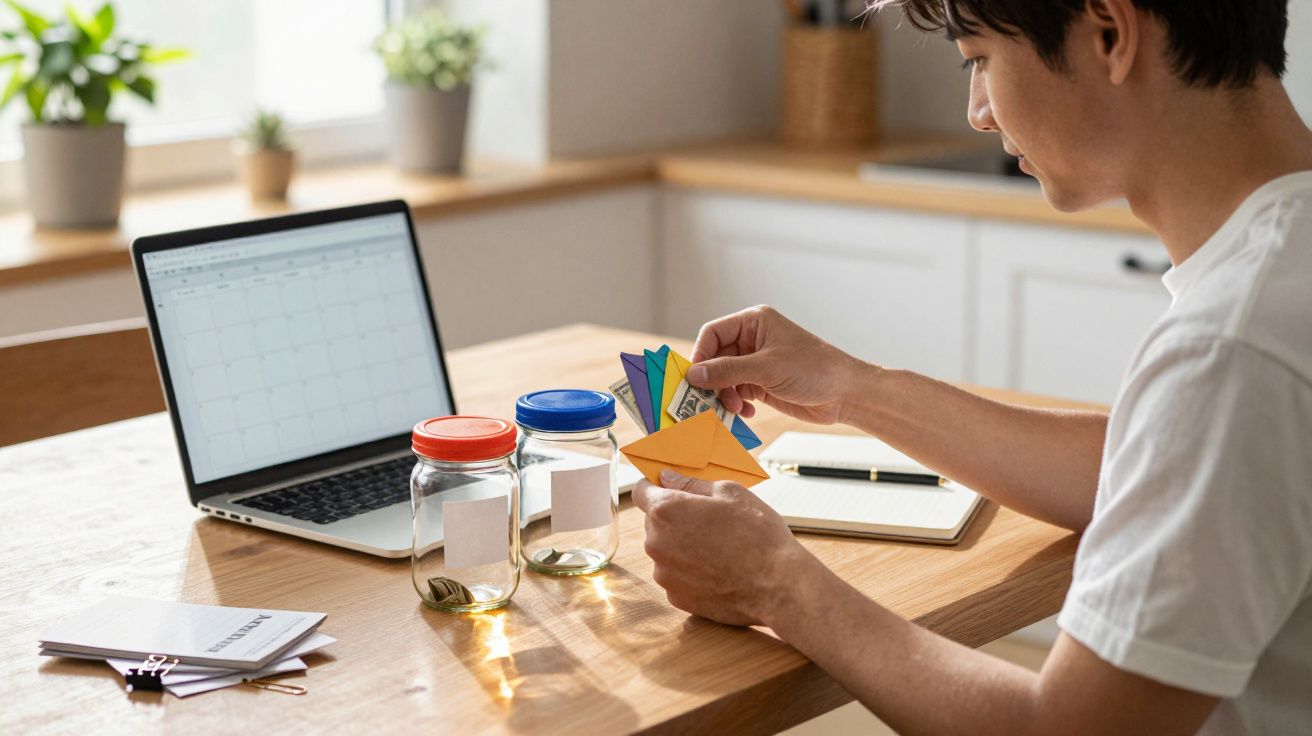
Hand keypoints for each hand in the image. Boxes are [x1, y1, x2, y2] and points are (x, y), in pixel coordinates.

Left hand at [632, 469, 817, 626]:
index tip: (669, 488)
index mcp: (666, 510)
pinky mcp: (676, 597)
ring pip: (665, 550)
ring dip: (682, 545)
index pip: (641, 491)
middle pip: (654, 522)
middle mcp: (656, 543)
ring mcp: (664, 573)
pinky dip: (690, 570)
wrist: (777, 585)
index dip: (654, 486)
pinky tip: (717, 569)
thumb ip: (690, 484)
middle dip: (674, 518)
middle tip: (709, 520)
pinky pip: (676, 575)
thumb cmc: (758, 535)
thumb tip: (666, 478)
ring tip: (718, 548)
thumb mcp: (730, 493)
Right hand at [688, 305, 864, 424]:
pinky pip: (736, 392)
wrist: (845, 394)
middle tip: (710, 399)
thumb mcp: (767, 368)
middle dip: (713, 380)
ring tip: (735, 407)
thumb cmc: (815, 369)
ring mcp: (756, 363)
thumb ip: (728, 371)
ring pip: (723, 378)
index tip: (694, 377)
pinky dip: (736, 404)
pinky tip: (746, 412)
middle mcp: (753, 340)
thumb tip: (695, 373)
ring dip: (724, 395)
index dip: (701, 354)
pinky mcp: (761, 384)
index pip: (713, 333)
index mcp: (754, 322)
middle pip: (715, 358)